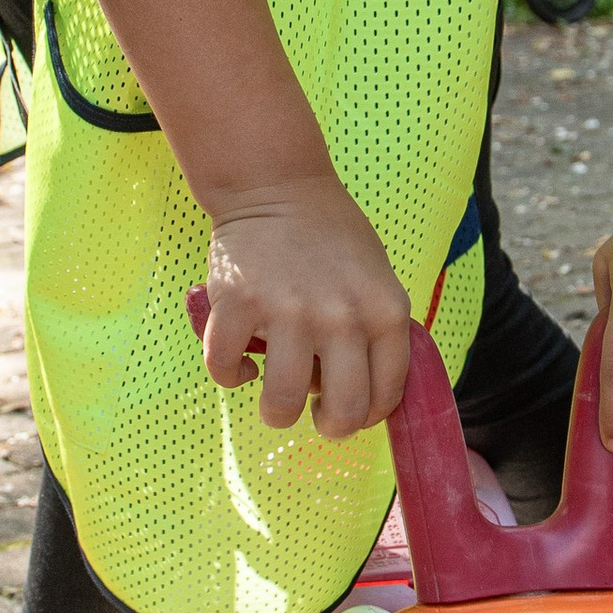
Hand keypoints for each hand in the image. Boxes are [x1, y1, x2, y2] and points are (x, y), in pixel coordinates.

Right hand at [199, 173, 413, 438]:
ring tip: (273, 395)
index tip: (348, 410)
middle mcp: (341, 317)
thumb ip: (377, 333)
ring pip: (282, 404)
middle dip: (327, 427)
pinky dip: (231, 375)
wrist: (276, 185)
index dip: (366, 416)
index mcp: (385, 312)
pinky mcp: (237, 304)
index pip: (386, 395)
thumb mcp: (376, 280)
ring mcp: (287, 312)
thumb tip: (368, 399)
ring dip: (276, 411)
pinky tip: (241, 362)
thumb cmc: (332, 237)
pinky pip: (226, 369)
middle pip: (341, 414)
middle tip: (312, 413)